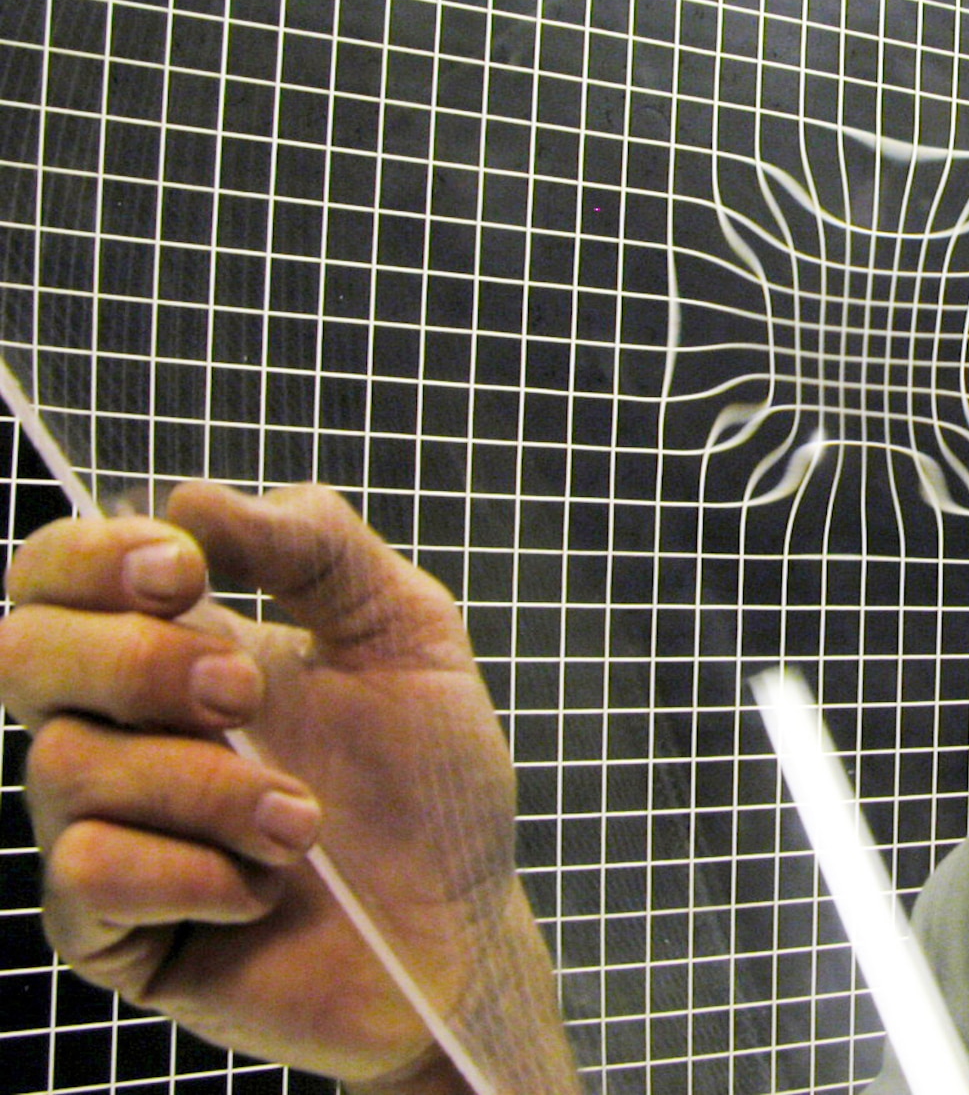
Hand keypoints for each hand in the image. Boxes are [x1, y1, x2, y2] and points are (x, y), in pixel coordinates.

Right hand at [0, 482, 574, 1094]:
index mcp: (179, 646)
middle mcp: (123, 731)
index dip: (88, 555)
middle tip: (246, 695)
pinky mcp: (109, 930)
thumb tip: (188, 499)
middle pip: (19, 652)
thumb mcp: (404, 631)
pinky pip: (88, 871)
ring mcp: (107, 829)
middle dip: (139, 661)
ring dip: (209, 785)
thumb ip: (315, 544)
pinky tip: (263, 887)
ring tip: (303, 820)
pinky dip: (194, 872)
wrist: (462, 927)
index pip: (56, 574)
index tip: (186, 574)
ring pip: (66, 764)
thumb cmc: (432, 784)